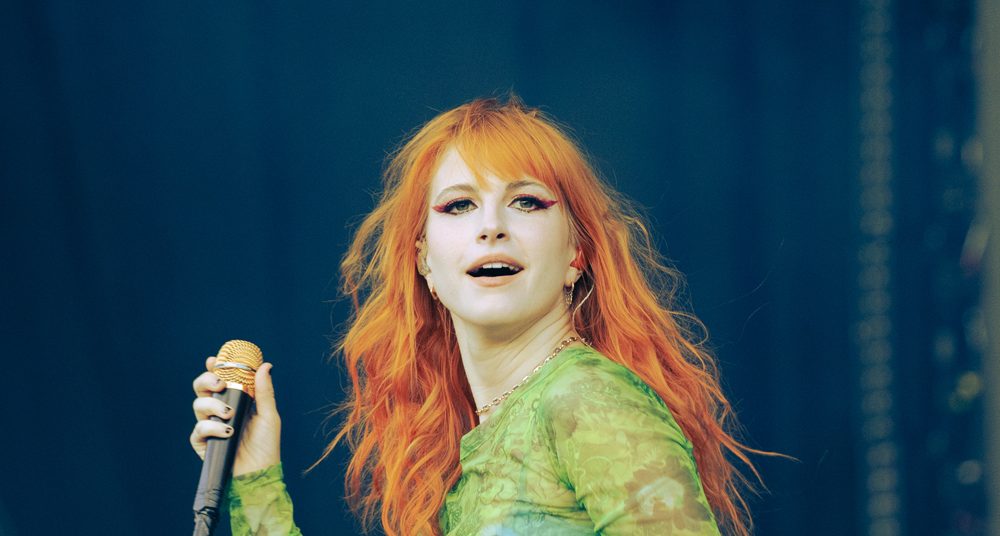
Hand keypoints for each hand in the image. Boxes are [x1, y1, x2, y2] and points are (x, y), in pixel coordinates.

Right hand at [190, 356, 281, 475]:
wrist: (258, 473)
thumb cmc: (266, 445)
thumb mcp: (268, 415)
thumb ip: (264, 391)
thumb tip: (266, 365)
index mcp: (235, 401)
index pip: (219, 380)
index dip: (213, 368)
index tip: (213, 360)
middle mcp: (220, 410)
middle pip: (202, 388)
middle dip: (206, 380)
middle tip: (220, 384)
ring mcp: (210, 426)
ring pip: (198, 404)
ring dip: (213, 405)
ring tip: (229, 414)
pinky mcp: (203, 443)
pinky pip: (198, 429)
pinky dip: (211, 427)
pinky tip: (226, 432)